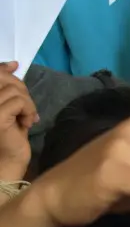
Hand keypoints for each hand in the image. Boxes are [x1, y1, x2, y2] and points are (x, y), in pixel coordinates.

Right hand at [0, 63, 36, 180]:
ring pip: (15, 91)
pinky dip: (29, 111)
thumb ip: (9, 88)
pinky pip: (19, 102)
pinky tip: (27, 124)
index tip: (14, 66)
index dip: (2, 68)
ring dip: (28, 104)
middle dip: (21, 89)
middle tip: (27, 108)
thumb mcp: (10, 107)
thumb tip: (13, 65)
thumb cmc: (9, 136)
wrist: (8, 161)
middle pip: (3, 78)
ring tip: (27, 119)